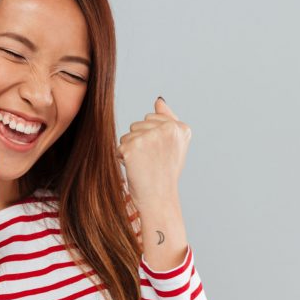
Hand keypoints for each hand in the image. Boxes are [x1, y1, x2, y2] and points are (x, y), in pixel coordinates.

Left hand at [116, 96, 190, 213]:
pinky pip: (119, 147)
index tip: (161, 154)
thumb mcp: (174, 145)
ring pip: (128, 135)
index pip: (152, 119)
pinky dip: (123, 159)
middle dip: (140, 142)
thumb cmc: (165, 173)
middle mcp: (167, 129)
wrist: (159, 198)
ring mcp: (150, 137)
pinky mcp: (133, 147)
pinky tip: (135, 169)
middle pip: (138, 125)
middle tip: (151, 161)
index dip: (152, 138)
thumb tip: (158, 100)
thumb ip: (169, 120)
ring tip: (144, 165)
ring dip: (131, 150)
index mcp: (180, 128)